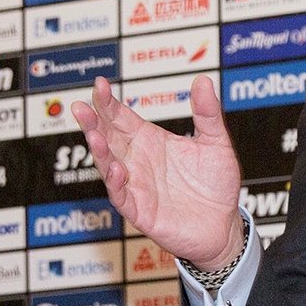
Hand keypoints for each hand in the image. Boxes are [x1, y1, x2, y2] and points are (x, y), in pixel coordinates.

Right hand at [72, 75, 243, 270]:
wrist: (224, 225)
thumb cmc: (216, 185)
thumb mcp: (215, 143)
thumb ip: (207, 113)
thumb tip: (203, 80)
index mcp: (150, 141)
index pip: (121, 117)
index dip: (108, 102)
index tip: (99, 84)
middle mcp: (138, 161)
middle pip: (108, 138)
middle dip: (93, 122)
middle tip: (81, 106)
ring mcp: (136, 185)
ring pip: (109, 165)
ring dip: (99, 151)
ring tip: (93, 134)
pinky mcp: (140, 211)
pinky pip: (122, 196)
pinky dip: (116, 183)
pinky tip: (115, 168)